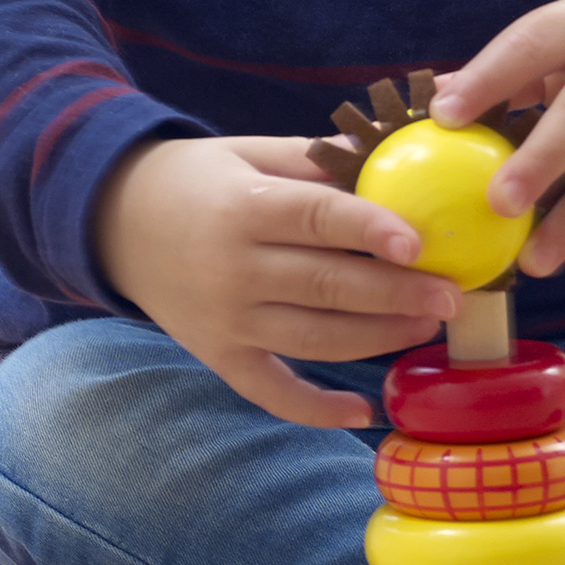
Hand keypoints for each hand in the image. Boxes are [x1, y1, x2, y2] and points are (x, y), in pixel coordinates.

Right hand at [94, 134, 457, 426]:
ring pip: (313, 339)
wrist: (111, 221)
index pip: (313, 219)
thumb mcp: (246, 152)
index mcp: (242, 208)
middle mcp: (233, 269)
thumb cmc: (195, 179)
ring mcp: (225, 320)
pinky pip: (270, 391)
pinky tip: (362, 412)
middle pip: (326, 286)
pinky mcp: (218, 355)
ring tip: (427, 326)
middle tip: (452, 295)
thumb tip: (388, 151)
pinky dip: (315, 408)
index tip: (418, 241)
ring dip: (376, 339)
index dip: (367, 229)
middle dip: (396, 294)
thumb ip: (313, 159)